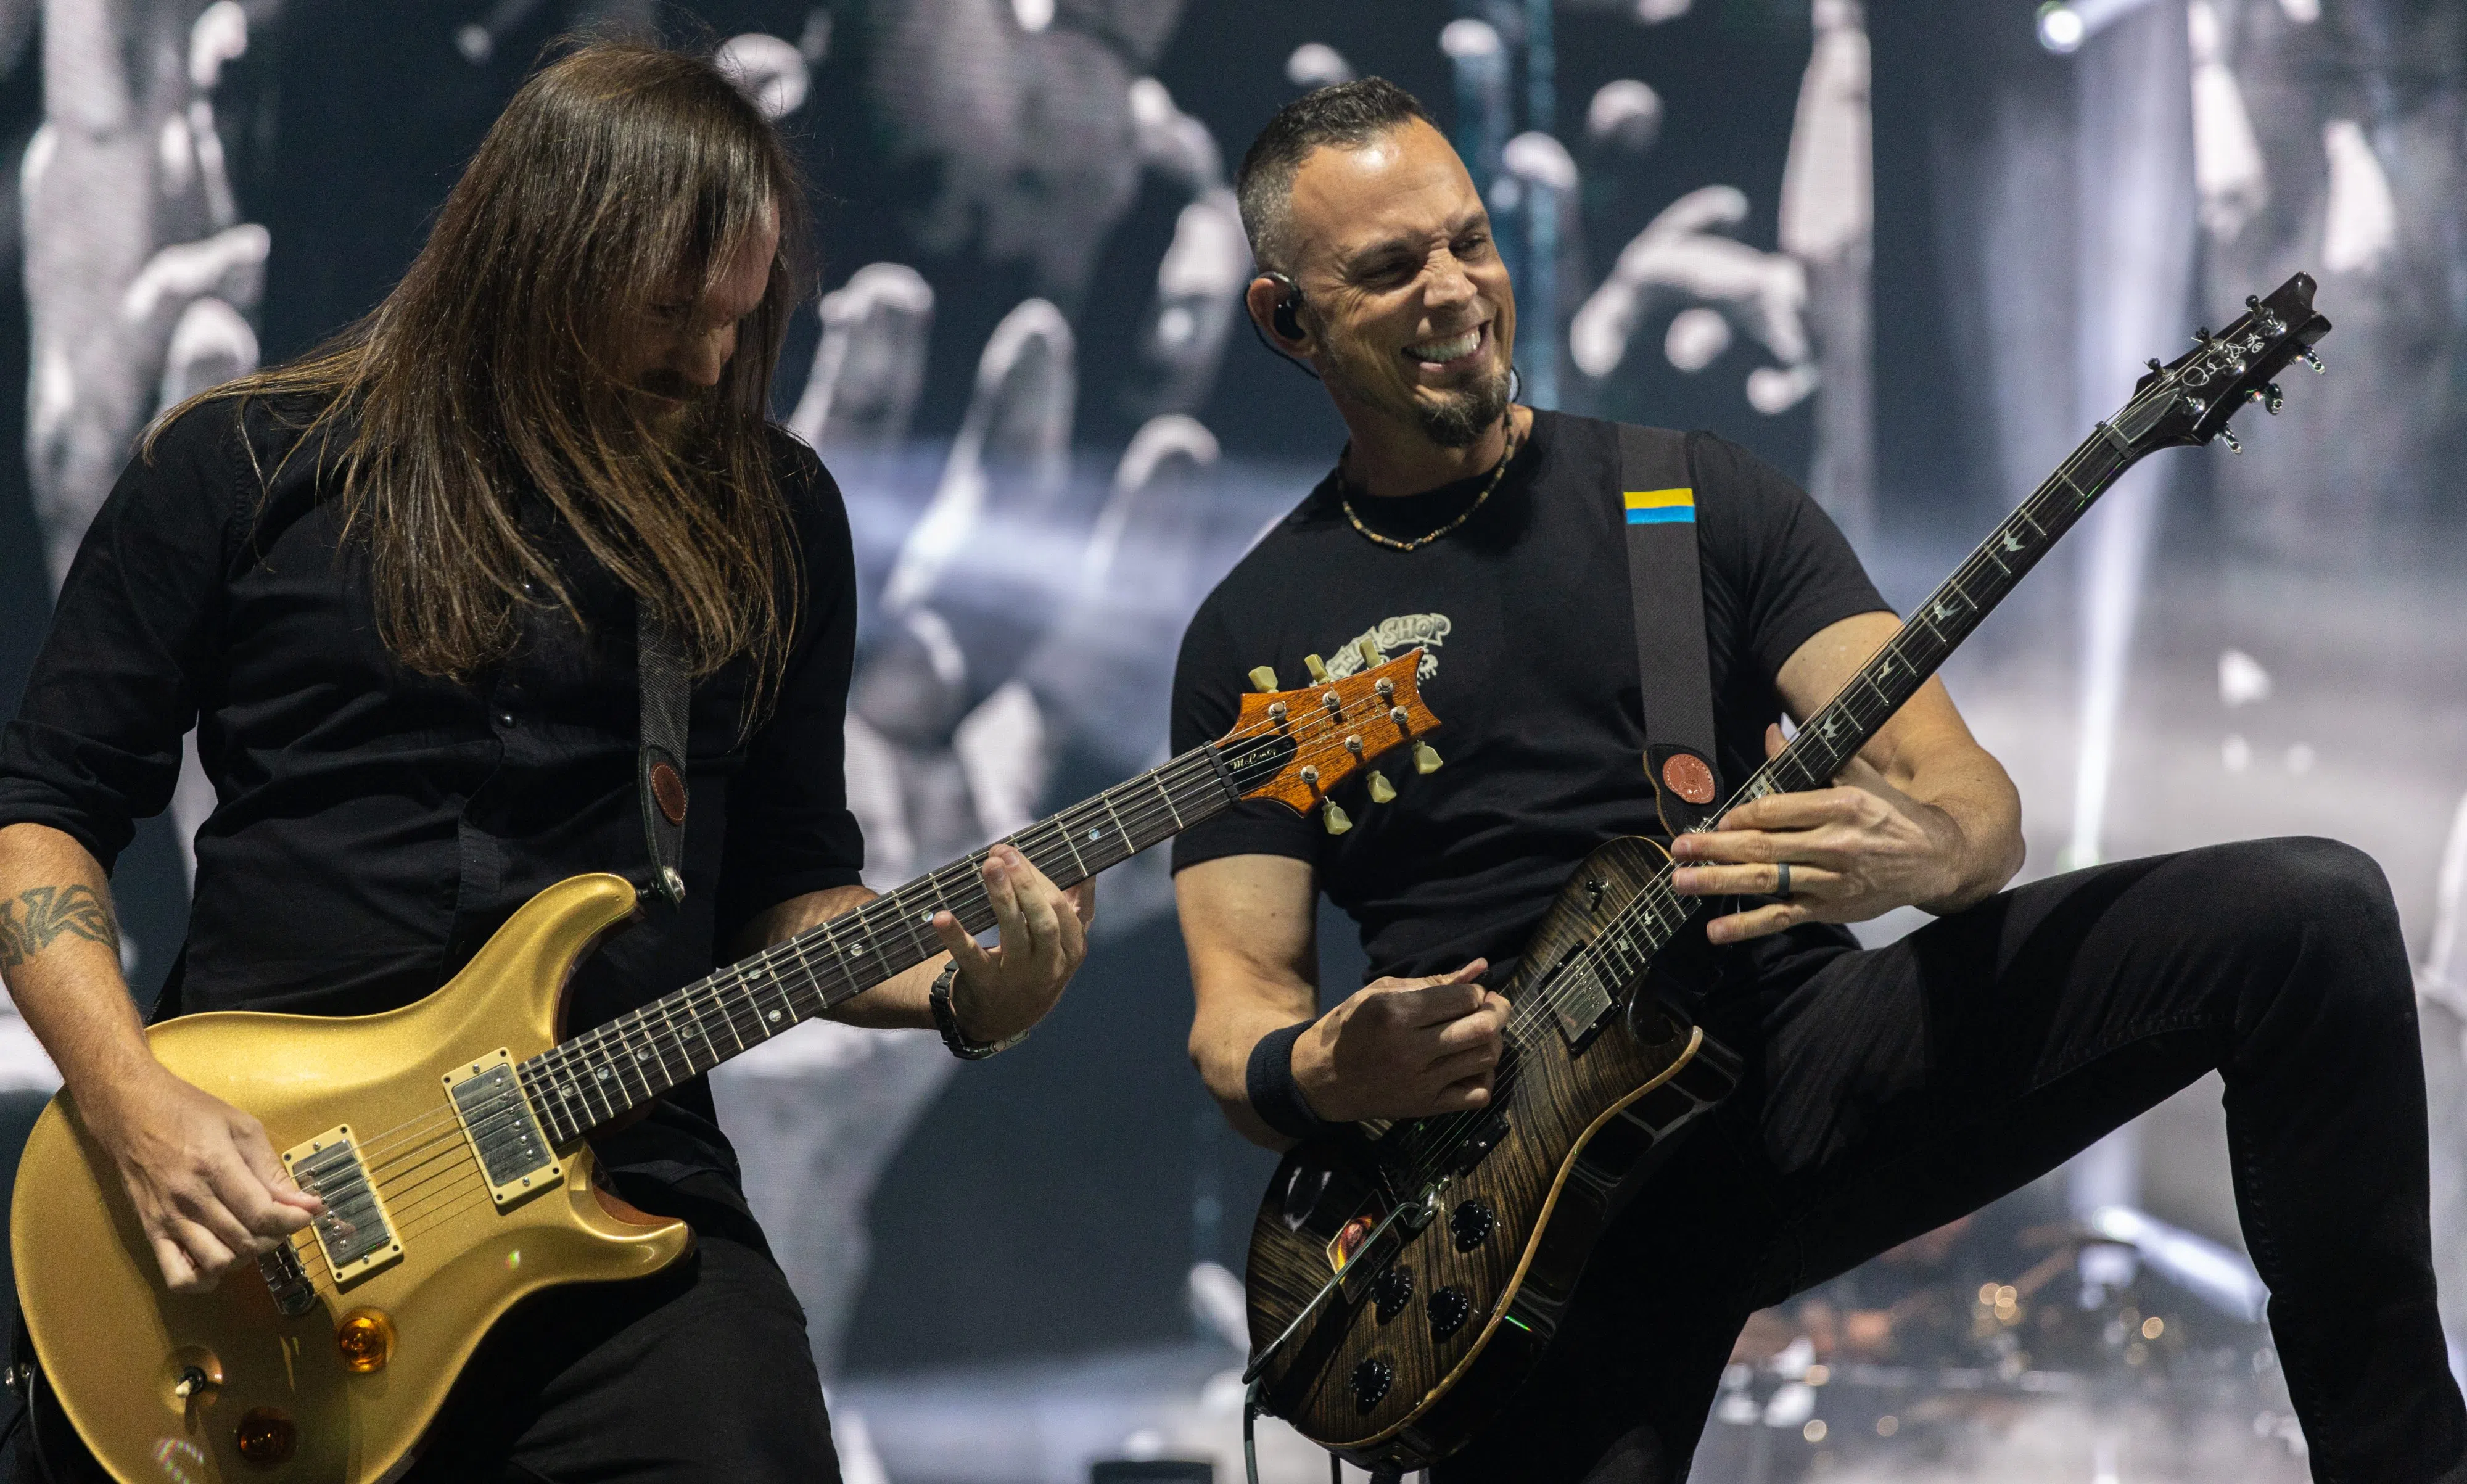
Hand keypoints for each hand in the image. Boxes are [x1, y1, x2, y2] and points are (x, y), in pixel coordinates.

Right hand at [81, 1065, 322, 1293]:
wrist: (131, 1111)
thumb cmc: (189, 1112)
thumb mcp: (241, 1127)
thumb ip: (272, 1169)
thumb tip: (305, 1203)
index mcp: (214, 1166)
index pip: (262, 1213)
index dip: (294, 1220)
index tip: (310, 1212)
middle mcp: (189, 1199)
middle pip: (245, 1241)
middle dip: (275, 1236)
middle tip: (281, 1220)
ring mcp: (167, 1219)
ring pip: (218, 1263)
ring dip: (245, 1257)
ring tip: (251, 1235)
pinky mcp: (151, 1232)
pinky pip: (177, 1277)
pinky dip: (203, 1280)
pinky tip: (218, 1262)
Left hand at [929, 843, 1094, 1043]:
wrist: (1004, 1019)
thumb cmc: (1036, 967)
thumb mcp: (1063, 944)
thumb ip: (1076, 907)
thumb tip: (1089, 867)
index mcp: (1072, 948)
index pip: (1062, 908)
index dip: (1041, 877)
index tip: (1016, 850)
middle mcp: (1049, 964)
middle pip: (1044, 921)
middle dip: (1026, 884)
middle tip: (1004, 853)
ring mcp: (1019, 978)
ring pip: (1015, 934)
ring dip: (1002, 898)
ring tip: (989, 867)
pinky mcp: (986, 986)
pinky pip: (972, 958)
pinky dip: (956, 937)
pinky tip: (943, 917)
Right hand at [1292, 961, 1506, 1121]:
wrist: (1324, 1079)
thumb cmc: (1351, 1028)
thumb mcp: (1380, 992)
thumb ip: (1433, 981)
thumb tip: (1480, 969)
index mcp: (1397, 1013)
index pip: (1465, 999)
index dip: (1478, 993)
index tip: (1473, 994)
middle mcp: (1412, 1049)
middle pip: (1483, 1029)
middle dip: (1499, 1013)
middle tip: (1492, 1009)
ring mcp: (1422, 1082)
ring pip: (1486, 1059)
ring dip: (1493, 1042)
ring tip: (1480, 1034)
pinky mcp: (1427, 1107)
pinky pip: (1478, 1095)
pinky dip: (1485, 1077)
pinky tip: (1471, 1065)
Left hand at [1670, 723, 1968, 944]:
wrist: (1936, 857)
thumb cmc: (1890, 812)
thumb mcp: (1857, 777)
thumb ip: (1810, 759)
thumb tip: (1769, 732)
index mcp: (1841, 806)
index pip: (1779, 810)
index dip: (1743, 816)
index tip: (1718, 819)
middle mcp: (1834, 845)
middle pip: (1764, 846)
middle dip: (1715, 847)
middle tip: (1678, 848)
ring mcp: (1831, 881)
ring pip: (1767, 882)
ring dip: (1720, 882)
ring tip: (1682, 881)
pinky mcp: (1831, 909)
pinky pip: (1783, 918)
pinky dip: (1748, 926)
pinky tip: (1716, 931)